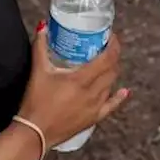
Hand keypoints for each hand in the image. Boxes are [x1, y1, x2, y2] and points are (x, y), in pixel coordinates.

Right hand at [18, 24, 127, 151]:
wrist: (35, 132)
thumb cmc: (36, 102)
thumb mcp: (38, 71)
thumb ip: (40, 46)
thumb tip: (42, 27)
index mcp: (81, 79)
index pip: (107, 58)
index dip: (113, 45)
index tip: (111, 36)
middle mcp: (92, 93)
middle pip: (112, 70)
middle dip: (112, 55)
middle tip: (105, 46)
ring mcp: (95, 107)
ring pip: (111, 84)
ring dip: (111, 71)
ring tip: (105, 62)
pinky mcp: (93, 118)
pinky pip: (111, 106)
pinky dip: (119, 97)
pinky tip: (124, 91)